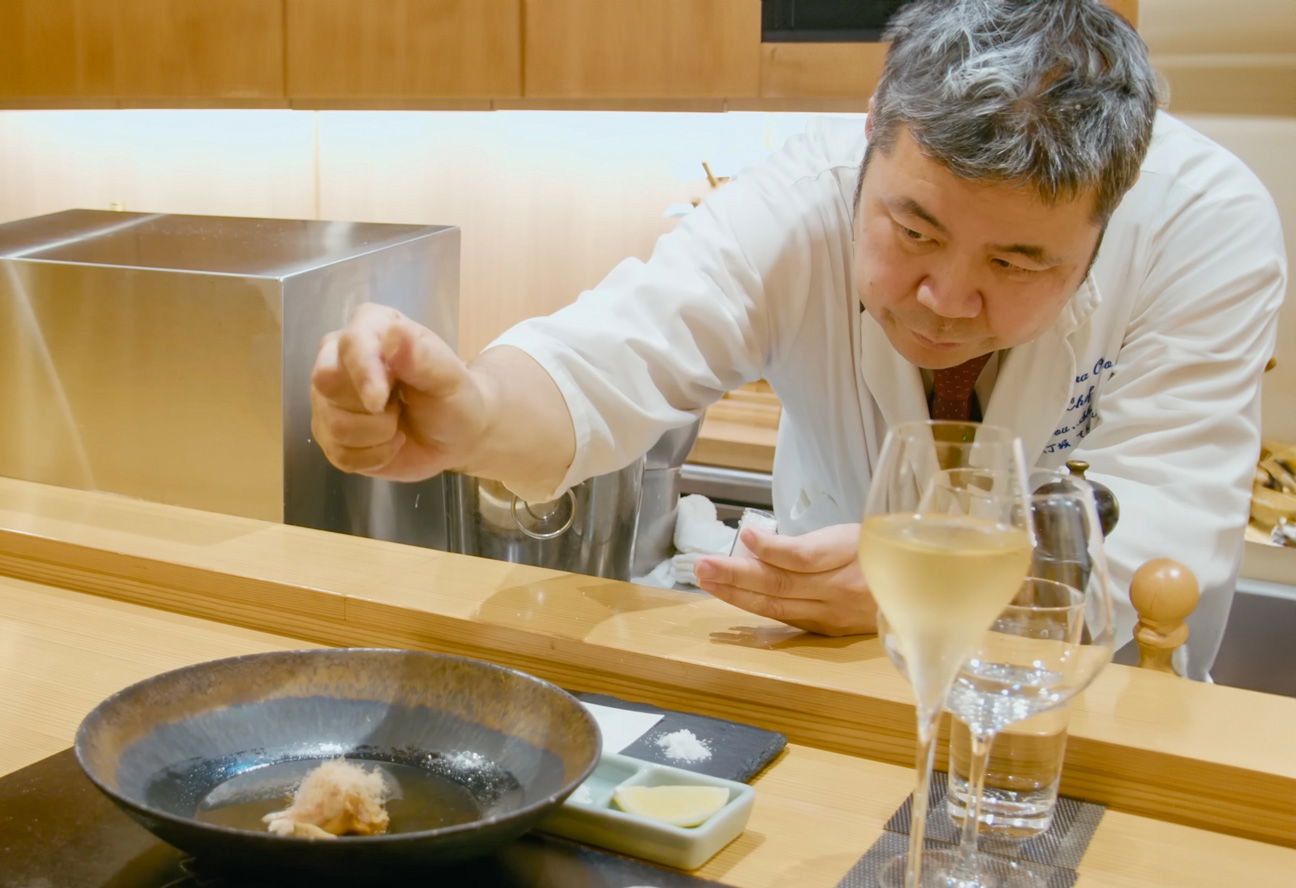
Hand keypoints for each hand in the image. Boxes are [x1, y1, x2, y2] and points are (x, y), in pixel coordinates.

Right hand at [310, 303, 486, 481]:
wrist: (457, 438)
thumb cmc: (453, 398)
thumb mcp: (449, 378)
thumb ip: (423, 357)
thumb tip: (394, 334)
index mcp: (370, 327)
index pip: (348, 344)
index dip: (362, 373)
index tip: (380, 400)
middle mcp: (339, 357)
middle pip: (325, 382)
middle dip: (371, 408)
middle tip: (401, 406)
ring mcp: (329, 398)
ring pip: (334, 425)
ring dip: (378, 435)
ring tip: (399, 423)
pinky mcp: (328, 434)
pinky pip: (338, 454)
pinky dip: (374, 457)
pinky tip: (390, 444)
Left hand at [694, 522, 876, 635]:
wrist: (921, 593)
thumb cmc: (880, 552)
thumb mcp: (854, 534)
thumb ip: (813, 545)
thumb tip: (760, 546)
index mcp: (853, 555)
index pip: (806, 558)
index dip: (773, 549)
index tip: (747, 535)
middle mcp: (842, 590)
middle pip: (783, 584)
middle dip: (738, 575)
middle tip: (703, 565)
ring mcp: (834, 614)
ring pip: (778, 606)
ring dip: (737, 593)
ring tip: (707, 579)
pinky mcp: (829, 630)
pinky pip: (786, 617)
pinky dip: (756, 607)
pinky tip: (731, 596)